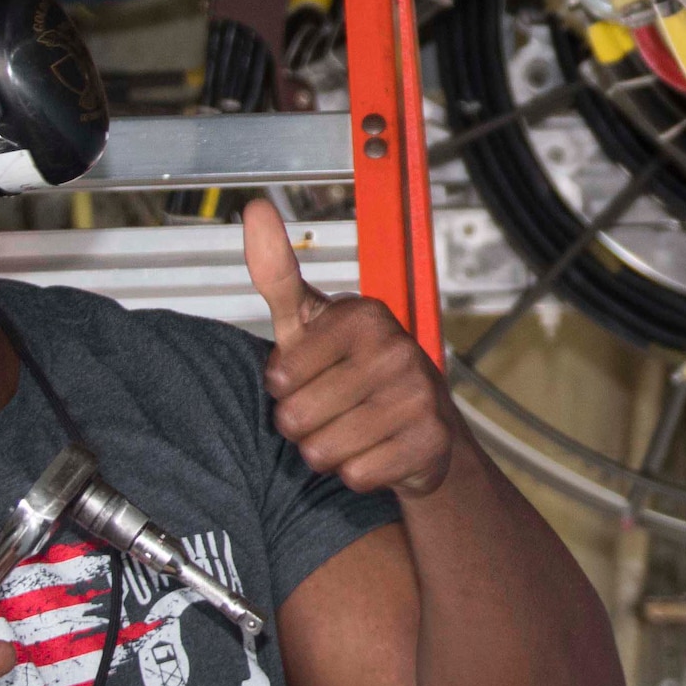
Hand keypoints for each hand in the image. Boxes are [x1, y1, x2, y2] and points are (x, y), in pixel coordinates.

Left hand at [242, 198, 457, 497]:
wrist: (422, 424)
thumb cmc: (354, 370)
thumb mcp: (309, 321)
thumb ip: (277, 270)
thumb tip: (255, 210)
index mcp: (362, 316)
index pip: (279, 378)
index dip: (285, 389)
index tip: (310, 377)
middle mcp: (396, 349)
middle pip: (297, 419)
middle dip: (304, 426)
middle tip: (331, 410)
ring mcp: (417, 394)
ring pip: (324, 450)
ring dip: (328, 452)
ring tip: (351, 430)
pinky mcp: (430, 440)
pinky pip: (357, 475)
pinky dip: (357, 474)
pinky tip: (376, 452)